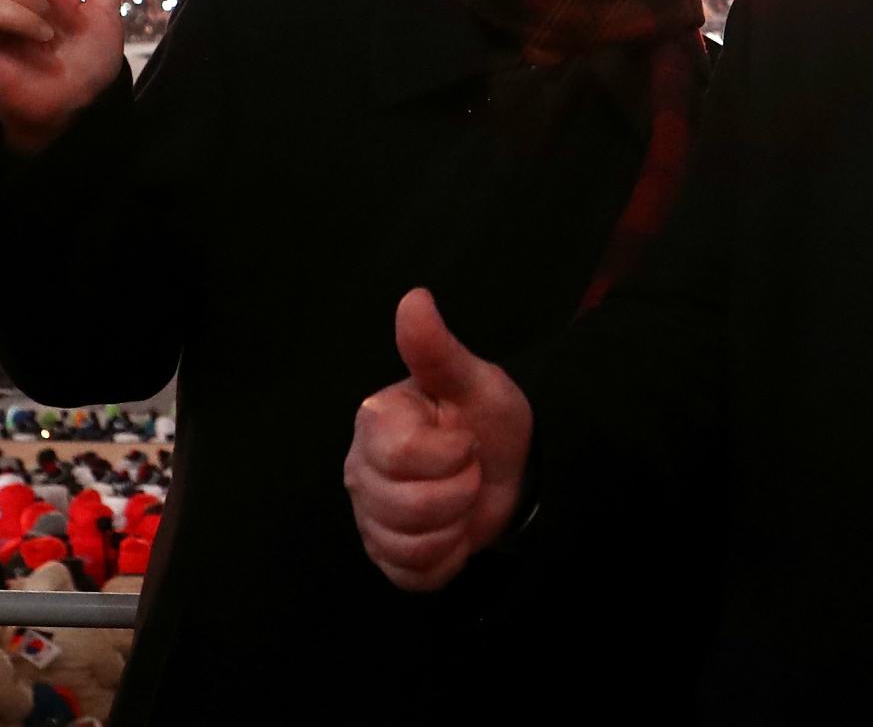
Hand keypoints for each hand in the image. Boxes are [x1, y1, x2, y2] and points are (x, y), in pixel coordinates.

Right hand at [344, 288, 532, 591]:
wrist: (511, 468)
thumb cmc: (486, 417)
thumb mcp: (474, 381)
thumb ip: (438, 351)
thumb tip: (414, 299)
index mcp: (376, 421)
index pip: (405, 455)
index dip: (452, 454)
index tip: (467, 439)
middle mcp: (360, 468)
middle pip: (406, 507)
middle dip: (459, 492)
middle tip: (469, 470)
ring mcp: (368, 515)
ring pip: (407, 545)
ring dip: (455, 526)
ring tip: (462, 499)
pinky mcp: (384, 554)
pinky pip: (411, 574)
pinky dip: (446, 559)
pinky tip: (454, 531)